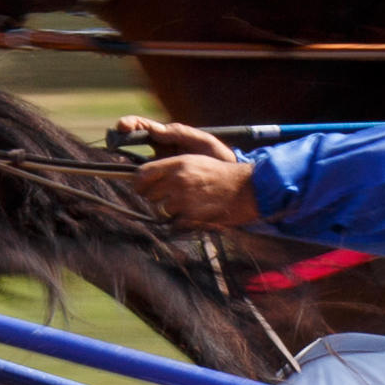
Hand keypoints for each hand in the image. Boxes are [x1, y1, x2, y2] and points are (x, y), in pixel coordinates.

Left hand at [112, 120, 261, 229]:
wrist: (246, 189)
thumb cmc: (219, 174)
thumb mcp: (194, 161)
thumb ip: (169, 168)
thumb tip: (143, 177)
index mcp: (178, 164)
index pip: (142, 174)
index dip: (138, 183)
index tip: (141, 187)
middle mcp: (178, 180)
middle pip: (147, 194)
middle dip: (155, 198)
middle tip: (169, 197)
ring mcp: (184, 200)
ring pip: (160, 210)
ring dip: (169, 210)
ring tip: (188, 204)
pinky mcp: (190, 216)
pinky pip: (173, 223)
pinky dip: (180, 221)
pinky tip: (194, 213)